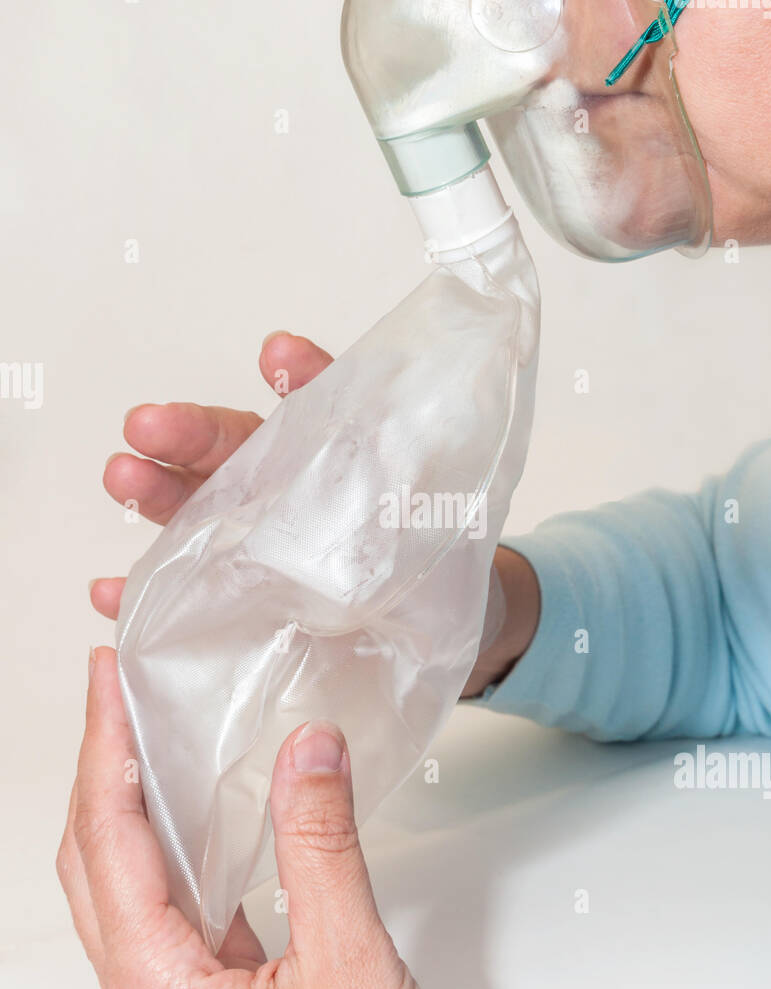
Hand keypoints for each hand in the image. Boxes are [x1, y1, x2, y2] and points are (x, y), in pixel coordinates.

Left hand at [57, 648, 475, 988]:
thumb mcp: (351, 959)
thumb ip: (321, 844)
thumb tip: (306, 752)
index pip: (108, 843)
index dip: (103, 750)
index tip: (105, 684)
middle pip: (90, 865)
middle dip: (96, 769)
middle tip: (111, 695)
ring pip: (118, 894)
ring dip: (122, 812)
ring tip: (141, 741)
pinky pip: (160, 921)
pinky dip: (164, 859)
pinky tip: (194, 825)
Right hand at [91, 331, 540, 691]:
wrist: (430, 633)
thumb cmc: (429, 563)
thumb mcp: (438, 516)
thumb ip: (421, 480)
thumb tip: (419, 441)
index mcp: (332, 458)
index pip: (316, 406)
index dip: (301, 377)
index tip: (280, 355)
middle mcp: (282, 492)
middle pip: (231, 452)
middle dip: (190, 432)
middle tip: (149, 424)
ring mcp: (250, 543)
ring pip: (193, 509)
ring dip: (155, 489)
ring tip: (123, 475)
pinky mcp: (231, 599)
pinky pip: (181, 594)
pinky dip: (142, 593)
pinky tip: (113, 592)